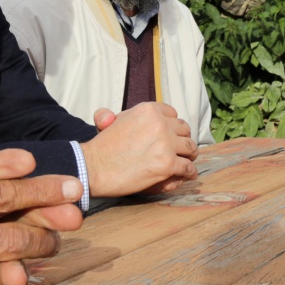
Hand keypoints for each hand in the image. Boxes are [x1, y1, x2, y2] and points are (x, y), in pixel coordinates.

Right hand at [80, 101, 197, 197]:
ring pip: (190, 147)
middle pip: (184, 129)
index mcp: (148, 110)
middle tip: (181, 149)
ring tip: (187, 161)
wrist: (94, 168)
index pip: (172, 113)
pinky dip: (189, 172)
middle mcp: (160, 123)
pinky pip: (188, 167)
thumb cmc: (101, 148)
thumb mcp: (109, 121)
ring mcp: (165, 144)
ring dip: (189, 155)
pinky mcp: (167, 164)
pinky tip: (187, 174)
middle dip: (183, 139)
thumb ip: (117, 115)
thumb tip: (111, 116)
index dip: (172, 125)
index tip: (171, 134)